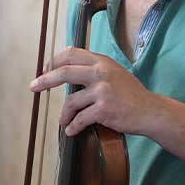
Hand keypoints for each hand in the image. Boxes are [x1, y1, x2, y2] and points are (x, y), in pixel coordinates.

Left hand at [30, 47, 162, 136]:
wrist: (151, 111)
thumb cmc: (131, 94)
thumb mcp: (114, 72)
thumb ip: (94, 67)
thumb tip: (67, 59)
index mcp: (102, 61)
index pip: (71, 53)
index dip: (54, 61)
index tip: (45, 69)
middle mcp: (101, 72)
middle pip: (64, 72)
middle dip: (45, 80)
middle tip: (33, 87)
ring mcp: (103, 91)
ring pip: (71, 101)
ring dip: (64, 114)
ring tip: (64, 121)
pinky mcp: (104, 109)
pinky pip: (80, 119)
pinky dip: (73, 126)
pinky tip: (72, 130)